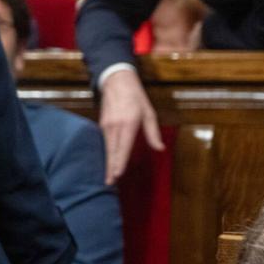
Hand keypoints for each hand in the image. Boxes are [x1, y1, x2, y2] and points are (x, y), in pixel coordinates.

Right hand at [99, 68, 163, 183]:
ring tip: (108, 175)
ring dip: (107, 162)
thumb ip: (153, 132)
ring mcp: (106, 125)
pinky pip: (105, 142)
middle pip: (112, 151)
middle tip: (109, 182)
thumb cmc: (136, 98)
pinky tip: (108, 161)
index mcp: (128, 123)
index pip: (124, 147)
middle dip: (111, 167)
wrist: (117, 82)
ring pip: (107, 148)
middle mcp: (115, 126)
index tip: (118, 174)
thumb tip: (160, 149)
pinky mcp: (102, 124)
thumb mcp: (149, 113)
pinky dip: (106, 152)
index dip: (120, 162)